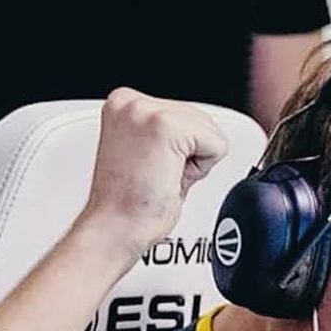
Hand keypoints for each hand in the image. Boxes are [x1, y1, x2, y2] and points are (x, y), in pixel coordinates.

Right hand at [81, 88, 228, 252]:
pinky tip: (168, 177)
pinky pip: (217, 145)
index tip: (149, 168)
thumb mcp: (145, 153)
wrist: (114, 229)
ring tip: (159, 176)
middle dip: (189, 154)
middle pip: (201, 119)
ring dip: (193, 162)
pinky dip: (201, 169)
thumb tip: (198, 133)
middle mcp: (131, 101)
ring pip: (210, 130)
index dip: (180, 151)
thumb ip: (167, 134)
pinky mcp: (166, 126)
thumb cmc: (128, 204)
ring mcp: (147, 111)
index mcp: (124, 104)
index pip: (186, 115)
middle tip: (156, 176)